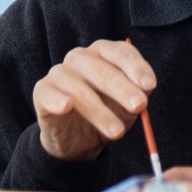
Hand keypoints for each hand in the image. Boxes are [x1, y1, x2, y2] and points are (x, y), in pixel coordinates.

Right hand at [33, 39, 155, 162]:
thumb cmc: (107, 111)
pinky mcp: (42, 91)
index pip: (121, 52)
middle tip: (138, 106)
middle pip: (103, 70)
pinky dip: (58, 99)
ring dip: (100, 111)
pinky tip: (67, 106)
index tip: (150, 86)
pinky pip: (49, 93)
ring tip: (117, 131)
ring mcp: (59, 72)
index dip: (136, 68)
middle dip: (123, 89)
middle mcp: (80, 57)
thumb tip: (146, 89)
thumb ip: (138, 93)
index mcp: (103, 53)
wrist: (78, 138)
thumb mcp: (127, 104)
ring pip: (80, 88)